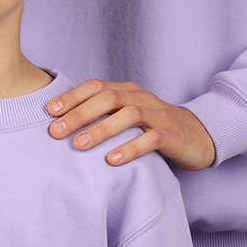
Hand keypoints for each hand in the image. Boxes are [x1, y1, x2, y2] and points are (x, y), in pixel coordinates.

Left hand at [47, 81, 214, 169]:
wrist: (197, 136)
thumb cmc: (152, 127)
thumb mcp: (126, 116)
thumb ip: (101, 114)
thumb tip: (59, 122)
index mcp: (127, 90)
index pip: (96, 86)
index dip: (72, 97)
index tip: (48, 111)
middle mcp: (141, 98)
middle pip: (108, 98)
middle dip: (79, 114)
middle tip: (56, 132)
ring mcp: (158, 115)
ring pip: (128, 115)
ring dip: (101, 129)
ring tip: (80, 145)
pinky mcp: (171, 135)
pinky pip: (150, 139)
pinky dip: (130, 148)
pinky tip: (112, 161)